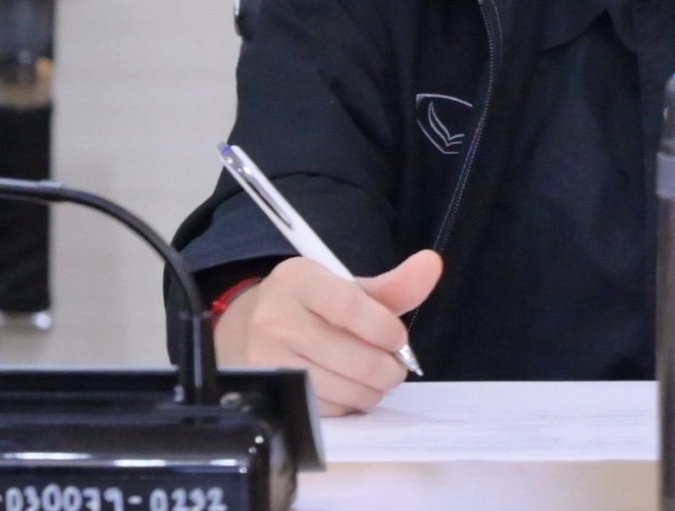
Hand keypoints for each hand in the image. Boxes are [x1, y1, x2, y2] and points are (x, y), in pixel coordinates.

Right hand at [213, 251, 442, 414]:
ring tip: (374, 378)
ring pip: (344, 389)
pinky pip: (328, 410)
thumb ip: (391, 285)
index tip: (398, 338)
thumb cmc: (306, 306)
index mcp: (300, 281)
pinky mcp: (271, 394)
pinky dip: (349, 404)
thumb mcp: (343, 287)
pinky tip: (348, 389)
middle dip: (388, 368)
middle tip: (394, 366)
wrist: (242, 329)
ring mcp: (269, 361)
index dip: (386, 328)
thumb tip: (432, 265)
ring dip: (372, 389)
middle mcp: (277, 319)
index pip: (353, 306)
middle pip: (354, 356)